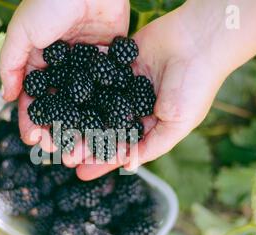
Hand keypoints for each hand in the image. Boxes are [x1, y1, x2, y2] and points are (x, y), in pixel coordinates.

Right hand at [0, 0, 129, 149]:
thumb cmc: (49, 1)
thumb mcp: (21, 32)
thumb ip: (11, 65)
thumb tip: (8, 98)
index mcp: (39, 63)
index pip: (34, 99)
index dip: (32, 120)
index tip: (34, 140)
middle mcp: (63, 69)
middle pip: (60, 107)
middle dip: (59, 130)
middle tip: (61, 152)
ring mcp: (86, 67)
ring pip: (84, 104)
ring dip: (83, 128)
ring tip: (85, 147)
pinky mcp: (109, 61)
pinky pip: (106, 89)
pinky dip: (107, 109)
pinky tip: (108, 128)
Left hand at [75, 5, 227, 179]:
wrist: (200, 40)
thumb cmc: (195, 86)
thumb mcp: (177, 124)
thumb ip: (152, 145)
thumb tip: (128, 165)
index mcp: (147, 124)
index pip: (120, 147)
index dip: (102, 160)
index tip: (81, 173)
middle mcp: (132, 106)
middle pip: (102, 128)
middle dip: (84, 143)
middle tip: (63, 155)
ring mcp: (122, 84)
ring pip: (93, 104)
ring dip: (75, 118)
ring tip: (56, 133)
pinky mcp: (116, 61)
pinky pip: (93, 73)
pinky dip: (77, 83)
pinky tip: (58, 96)